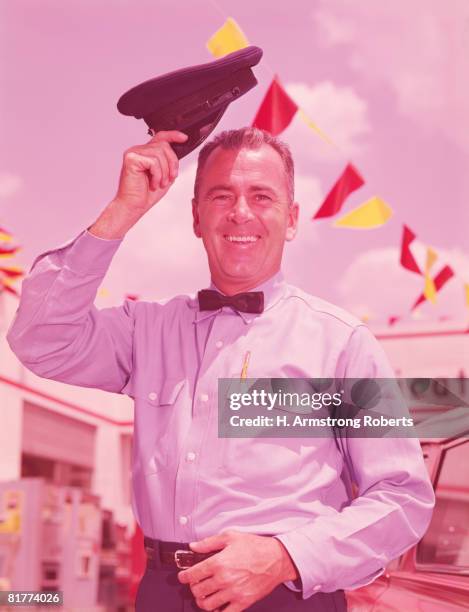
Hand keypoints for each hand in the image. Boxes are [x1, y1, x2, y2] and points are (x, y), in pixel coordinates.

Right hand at [114, 130, 187, 213]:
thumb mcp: (165, 175)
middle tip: (170, 178)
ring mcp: (133, 153)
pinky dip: (157, 175)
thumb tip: (179, 151)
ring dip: (164, 172)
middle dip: (172, 163)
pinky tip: (153, 183)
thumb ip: (169, 162)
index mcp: (146, 153)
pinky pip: (153, 161)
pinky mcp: (131, 159)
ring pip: (159, 153)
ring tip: (160, 183)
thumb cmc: (146, 194)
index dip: (173, 135)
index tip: (184, 138)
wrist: (134, 206)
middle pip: (164, 145)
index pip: (160, 137)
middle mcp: (138, 150)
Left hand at [177, 530, 298, 610]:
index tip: (183, 576)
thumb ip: (209, 542)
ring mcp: (233, 593)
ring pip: (207, 604)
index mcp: (219, 562)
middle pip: (198, 590)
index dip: (184, 576)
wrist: (276, 559)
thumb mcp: (230, 537)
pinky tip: (217, 605)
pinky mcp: (243, 602)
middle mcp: (224, 579)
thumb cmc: (255, 547)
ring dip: (202, 601)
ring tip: (204, 595)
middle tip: (196, 584)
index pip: (193, 574)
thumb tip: (193, 546)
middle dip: (193, 587)